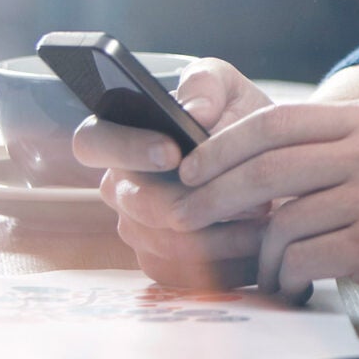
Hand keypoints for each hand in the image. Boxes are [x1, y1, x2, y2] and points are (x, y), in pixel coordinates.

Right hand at [72, 58, 274, 287]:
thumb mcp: (227, 88)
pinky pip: (182, 272)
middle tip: (240, 194)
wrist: (266, 164)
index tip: (173, 151)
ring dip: (217, 231)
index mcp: (116, 136)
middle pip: (136, 203)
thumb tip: (193, 110)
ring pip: (164, 241)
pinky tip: (256, 240)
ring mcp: (135, 229)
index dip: (128, 148)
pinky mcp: (159, 264)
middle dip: (191, 200)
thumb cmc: (235, 119)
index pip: (92, 141)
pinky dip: (223, 259)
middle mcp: (117, 188)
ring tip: (261, 213)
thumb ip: (207, 86)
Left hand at [164, 98, 358, 310]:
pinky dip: (288, 278)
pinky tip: (295, 287)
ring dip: (261, 255)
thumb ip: (338, 147)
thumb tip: (256, 160)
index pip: (275, 121)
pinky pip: (306, 259)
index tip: (192, 170)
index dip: (222, 146)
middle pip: (265, 166)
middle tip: (188, 217)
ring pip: (281, 221)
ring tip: (266, 271)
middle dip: (213, 196)